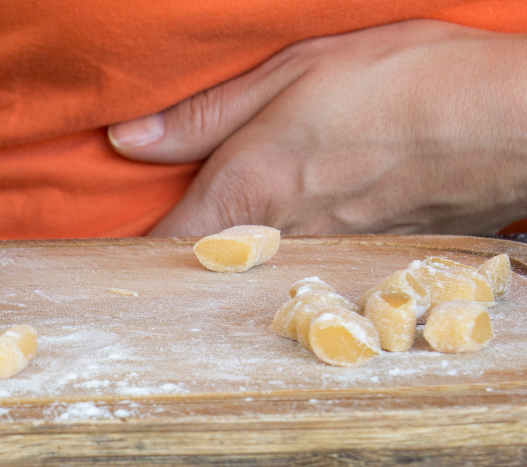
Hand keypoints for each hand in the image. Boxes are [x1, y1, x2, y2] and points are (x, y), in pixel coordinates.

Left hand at [107, 20, 526, 236]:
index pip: (161, 252)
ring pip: (254, 269)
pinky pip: (303, 264)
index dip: (128, 255)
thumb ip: (203, 115)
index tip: (108, 245)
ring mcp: (323, 257)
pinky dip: (287, 250)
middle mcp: (278, 238)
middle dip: (180, 254)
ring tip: (237, 217)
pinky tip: (302, 216)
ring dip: (234, 252)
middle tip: (167, 226)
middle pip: (205, 267)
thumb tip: (125, 139)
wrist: (512, 121)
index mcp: (247, 192)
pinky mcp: (363, 261)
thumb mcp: (292, 71)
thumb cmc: (403, 82)